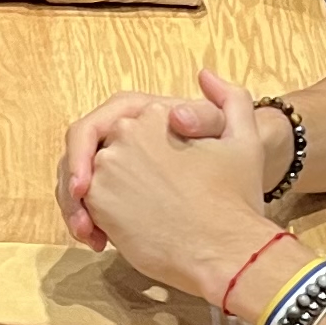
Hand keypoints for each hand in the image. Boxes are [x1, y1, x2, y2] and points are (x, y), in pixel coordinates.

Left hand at [76, 71, 301, 297]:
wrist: (227, 249)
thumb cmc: (237, 201)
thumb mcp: (245, 139)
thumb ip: (230, 100)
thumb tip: (204, 75)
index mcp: (156, 113)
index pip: (126, 127)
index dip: (132, 154)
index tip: (145, 181)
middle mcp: (126, 132)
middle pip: (100, 153)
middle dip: (106, 179)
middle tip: (125, 211)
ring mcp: (108, 165)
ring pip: (87, 180)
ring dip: (92, 204)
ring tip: (114, 231)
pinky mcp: (96, 198)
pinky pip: (80, 205)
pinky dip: (87, 222)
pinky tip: (107, 241)